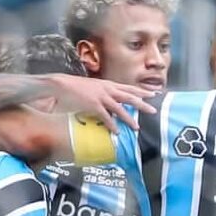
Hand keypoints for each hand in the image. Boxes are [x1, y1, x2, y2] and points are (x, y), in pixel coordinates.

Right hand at [41, 74, 157, 131]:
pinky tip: (117, 131)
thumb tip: (109, 103)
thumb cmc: (75, 87)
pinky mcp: (93, 105)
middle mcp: (107, 89)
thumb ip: (103, 94)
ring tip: (137, 127)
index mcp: (108, 84)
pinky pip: (105, 116)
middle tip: (153, 110)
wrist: (61, 84)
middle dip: (143, 103)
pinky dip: (112, 124)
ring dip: (129, 118)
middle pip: (129, 96)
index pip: (129, 87)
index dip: (142, 91)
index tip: (153, 93)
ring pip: (120, 108)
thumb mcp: (93, 88)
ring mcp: (101, 97)